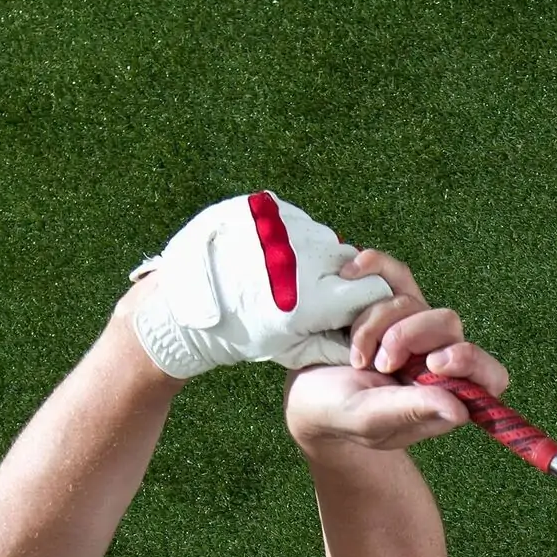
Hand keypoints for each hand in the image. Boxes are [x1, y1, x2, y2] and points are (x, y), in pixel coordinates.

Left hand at [124, 191, 393, 377]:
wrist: (183, 306)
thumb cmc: (238, 335)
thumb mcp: (287, 348)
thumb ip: (333, 344)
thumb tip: (368, 343)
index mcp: (314, 296)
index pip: (374, 287)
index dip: (364, 301)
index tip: (347, 310)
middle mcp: (304, 255)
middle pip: (352, 259)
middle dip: (341, 277)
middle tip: (312, 292)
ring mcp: (284, 226)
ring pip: (325, 238)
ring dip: (316, 256)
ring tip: (285, 274)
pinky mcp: (266, 208)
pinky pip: (298, 221)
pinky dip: (292, 238)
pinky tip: (269, 256)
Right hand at [287, 293, 508, 451]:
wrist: (303, 392)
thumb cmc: (340, 415)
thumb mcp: (371, 419)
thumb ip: (412, 411)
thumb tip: (460, 410)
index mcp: (445, 394)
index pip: (489, 375)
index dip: (472, 362)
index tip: (435, 363)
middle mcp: (436, 358)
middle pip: (448, 324)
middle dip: (405, 337)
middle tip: (377, 364)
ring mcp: (413, 325)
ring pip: (412, 302)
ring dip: (373, 324)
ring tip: (354, 355)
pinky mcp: (388, 298)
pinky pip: (394, 271)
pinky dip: (373, 266)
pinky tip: (350, 271)